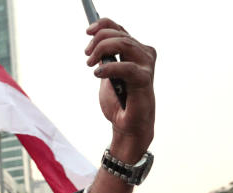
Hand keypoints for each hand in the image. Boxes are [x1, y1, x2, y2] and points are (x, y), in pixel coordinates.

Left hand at [85, 18, 155, 160]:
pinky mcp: (145, 79)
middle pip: (120, 34)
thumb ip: (105, 58)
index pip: (119, 29)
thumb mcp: (107, 74)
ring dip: (102, 49)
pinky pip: (126, 67)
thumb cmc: (119, 102)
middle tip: (86, 53)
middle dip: (99, 40)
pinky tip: (97, 74)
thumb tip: (95, 43)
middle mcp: (144, 54)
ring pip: (123, 44)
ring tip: (90, 63)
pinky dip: (109, 68)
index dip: (103, 24)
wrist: (127, 127)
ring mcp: (146, 66)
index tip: (88, 31)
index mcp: (135, 51)